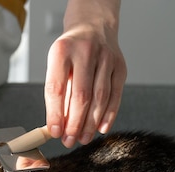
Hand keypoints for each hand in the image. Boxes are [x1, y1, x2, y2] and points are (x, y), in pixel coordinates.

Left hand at [44, 0, 126, 147]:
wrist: (93, 27)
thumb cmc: (70, 52)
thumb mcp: (57, 65)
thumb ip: (58, 93)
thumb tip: (58, 126)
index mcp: (61, 51)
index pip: (56, 88)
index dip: (55, 114)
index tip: (54, 132)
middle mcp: (85, 52)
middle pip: (81, 96)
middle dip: (75, 123)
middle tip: (69, 140)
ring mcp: (106, 58)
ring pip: (100, 98)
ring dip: (91, 123)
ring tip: (83, 138)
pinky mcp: (120, 66)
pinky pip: (116, 95)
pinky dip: (108, 115)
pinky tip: (100, 129)